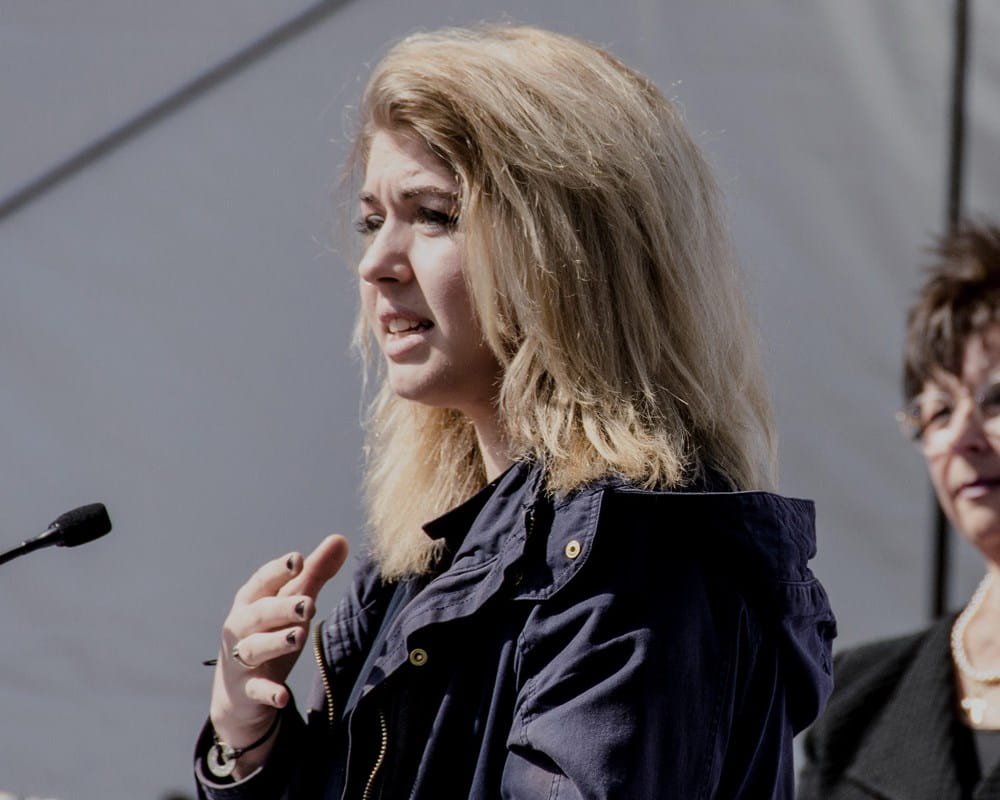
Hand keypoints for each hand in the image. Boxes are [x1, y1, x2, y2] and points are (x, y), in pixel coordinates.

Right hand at [209, 535, 348, 756]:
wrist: (238, 694)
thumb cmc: (269, 635)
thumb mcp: (291, 605)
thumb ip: (315, 574)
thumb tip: (341, 539)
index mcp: (251, 601)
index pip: (262, 581)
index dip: (278, 570)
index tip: (298, 560)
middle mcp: (241, 627)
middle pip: (258, 613)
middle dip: (281, 607)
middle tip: (308, 603)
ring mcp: (241, 660)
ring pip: (255, 648)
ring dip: (275, 642)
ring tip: (298, 636)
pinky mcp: (246, 691)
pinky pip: (256, 691)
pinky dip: (268, 692)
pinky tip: (282, 696)